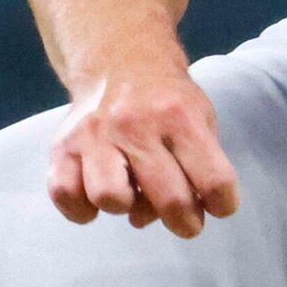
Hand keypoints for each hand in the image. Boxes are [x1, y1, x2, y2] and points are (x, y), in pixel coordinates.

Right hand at [44, 63, 240, 238]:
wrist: (119, 63)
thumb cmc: (167, 102)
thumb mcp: (200, 118)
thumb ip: (202, 166)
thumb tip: (181, 216)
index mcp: (179, 116)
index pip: (214, 179)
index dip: (223, 205)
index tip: (217, 206)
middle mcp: (135, 125)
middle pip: (169, 198)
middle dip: (185, 223)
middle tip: (184, 219)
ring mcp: (94, 136)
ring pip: (110, 199)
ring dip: (126, 208)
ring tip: (132, 195)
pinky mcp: (63, 147)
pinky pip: (65, 196)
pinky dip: (82, 209)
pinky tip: (96, 198)